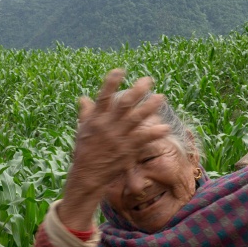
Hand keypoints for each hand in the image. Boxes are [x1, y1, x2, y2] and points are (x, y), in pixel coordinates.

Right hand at [60, 69, 168, 229]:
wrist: (88, 176)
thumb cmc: (85, 151)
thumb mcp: (82, 130)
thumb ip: (86, 113)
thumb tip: (83, 98)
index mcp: (96, 119)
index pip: (103, 97)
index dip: (111, 82)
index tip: (121, 70)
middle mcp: (108, 126)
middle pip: (124, 105)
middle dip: (137, 91)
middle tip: (148, 80)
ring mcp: (118, 138)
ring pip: (137, 119)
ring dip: (150, 107)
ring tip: (161, 97)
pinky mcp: (128, 151)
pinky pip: (143, 139)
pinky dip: (154, 133)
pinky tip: (165, 127)